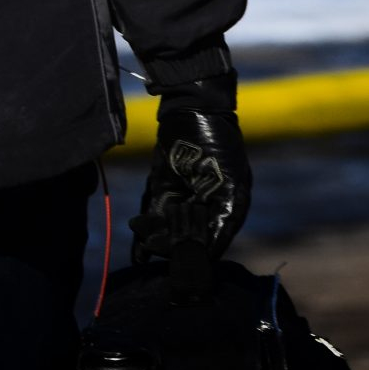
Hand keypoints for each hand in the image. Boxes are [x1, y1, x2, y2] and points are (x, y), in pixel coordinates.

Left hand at [132, 102, 249, 261]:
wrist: (189, 106)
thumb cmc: (210, 138)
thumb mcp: (219, 178)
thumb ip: (217, 213)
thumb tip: (208, 247)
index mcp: (230, 203)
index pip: (215, 237)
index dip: (199, 250)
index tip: (184, 262)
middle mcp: (210, 204)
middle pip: (190, 234)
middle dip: (171, 243)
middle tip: (153, 247)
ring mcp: (188, 196)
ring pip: (171, 226)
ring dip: (157, 236)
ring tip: (141, 237)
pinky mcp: (168, 187)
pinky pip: (159, 213)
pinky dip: (149, 227)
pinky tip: (138, 249)